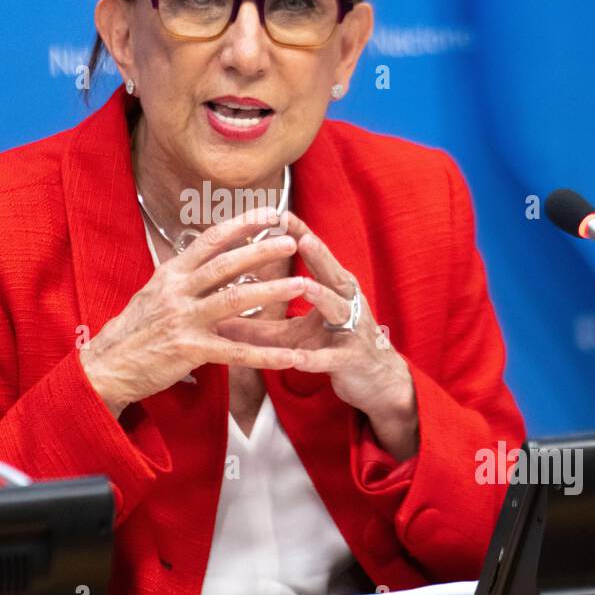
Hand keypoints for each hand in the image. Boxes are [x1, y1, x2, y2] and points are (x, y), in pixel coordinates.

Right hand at [80, 206, 307, 417]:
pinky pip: (235, 352)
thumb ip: (185, 275)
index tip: (271, 212)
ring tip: (300, 285)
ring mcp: (183, 320)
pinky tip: (290, 356)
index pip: (211, 239)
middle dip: (261, 250)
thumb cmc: (135, 329)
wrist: (106, 365)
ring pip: (233, 301)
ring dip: (270, 292)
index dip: (243, 224)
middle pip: (225, 264)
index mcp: (171, 272)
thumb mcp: (155, 291)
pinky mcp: (188, 350)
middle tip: (292, 239)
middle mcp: (177, 291)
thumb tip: (212, 255)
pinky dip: (265, 356)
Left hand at [215, 210, 418, 460]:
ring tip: (304, 287)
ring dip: (321, 297)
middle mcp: (346, 303)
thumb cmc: (333, 346)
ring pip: (338, 310)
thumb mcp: (296, 333)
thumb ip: (262, 325)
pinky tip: (298, 357)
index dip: (301, 234)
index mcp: (333, 289)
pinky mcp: (352, 359)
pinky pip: (333, 357)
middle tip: (300, 238)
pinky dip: (316, 357)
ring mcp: (353, 330)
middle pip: (333, 275)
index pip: (316, 256)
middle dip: (318, 256)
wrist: (374, 381)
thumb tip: (220, 321)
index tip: (279, 213)